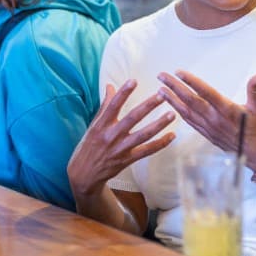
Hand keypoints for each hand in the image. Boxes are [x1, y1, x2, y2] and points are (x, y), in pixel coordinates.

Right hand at [67, 80, 175, 197]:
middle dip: (148, 106)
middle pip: (132, 118)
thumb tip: (110, 86)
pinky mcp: (127, 160)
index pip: (113, 106)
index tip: (134, 81)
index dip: (123, 93)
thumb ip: (105, 106)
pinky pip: (147, 151)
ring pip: (143, 135)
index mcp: (101, 125)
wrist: (84, 174)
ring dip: (159, 125)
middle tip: (161, 95)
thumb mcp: (94, 125)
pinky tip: (171, 135)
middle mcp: (111, 136)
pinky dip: (160, 144)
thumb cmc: (88, 146)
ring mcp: (120, 149)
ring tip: (172, 114)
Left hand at [157, 71, 255, 172]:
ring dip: (172, 100)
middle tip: (162, 77)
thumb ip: (255, 90)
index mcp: (227, 111)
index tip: (179, 72)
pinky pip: (190, 122)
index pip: (205, 93)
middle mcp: (215, 120)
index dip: (191, 82)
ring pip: (187, 112)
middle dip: (174, 88)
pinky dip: (180, 113)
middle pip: (190, 101)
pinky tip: (173, 107)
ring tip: (160, 90)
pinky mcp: (208, 135)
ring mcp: (210, 128)